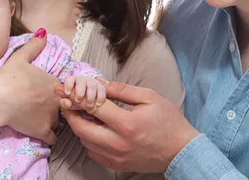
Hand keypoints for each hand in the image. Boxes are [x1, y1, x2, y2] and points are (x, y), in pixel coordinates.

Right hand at [0, 29, 60, 144]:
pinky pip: (53, 138)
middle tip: (43, 108)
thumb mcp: (21, 57)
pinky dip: (49, 137)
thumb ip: (34, 45)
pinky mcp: (43, 131)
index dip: (58, 93)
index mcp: (54, 84)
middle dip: (58, 108)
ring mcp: (51, 117)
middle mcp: (57, 100)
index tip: (45, 95)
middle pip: (64, 106)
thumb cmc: (9, 77)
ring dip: (54, 122)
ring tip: (42, 120)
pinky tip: (42, 133)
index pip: (64, 90)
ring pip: (60, 122)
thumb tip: (43, 32)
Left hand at [54, 80, 197, 172]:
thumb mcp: (149, 97)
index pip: (93, 107)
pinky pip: (93, 152)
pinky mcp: (117, 165)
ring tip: (83, 113)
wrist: (181, 150)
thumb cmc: (168, 121)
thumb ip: (122, 90)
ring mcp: (116, 157)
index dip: (77, 97)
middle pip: (82, 128)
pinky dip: (89, 140)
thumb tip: (100, 84)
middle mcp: (118, 143)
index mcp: (127, 123)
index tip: (67, 91)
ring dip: (80, 126)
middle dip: (72, 113)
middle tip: (69, 102)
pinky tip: (95, 130)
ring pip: (85, 141)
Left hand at [63, 76, 105, 112]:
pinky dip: (100, 98)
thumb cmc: (75, 100)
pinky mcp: (101, 87)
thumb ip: (65, 102)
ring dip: (90, 96)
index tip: (67, 93)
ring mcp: (92, 83)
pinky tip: (97, 104)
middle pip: (81, 82)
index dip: (68, 85)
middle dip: (79, 91)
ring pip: (92, 86)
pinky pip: (102, 90)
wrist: (88, 102)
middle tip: (78, 101)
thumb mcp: (68, 102)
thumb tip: (67, 103)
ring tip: (88, 106)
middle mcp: (83, 80)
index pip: (69, 79)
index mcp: (73, 81)